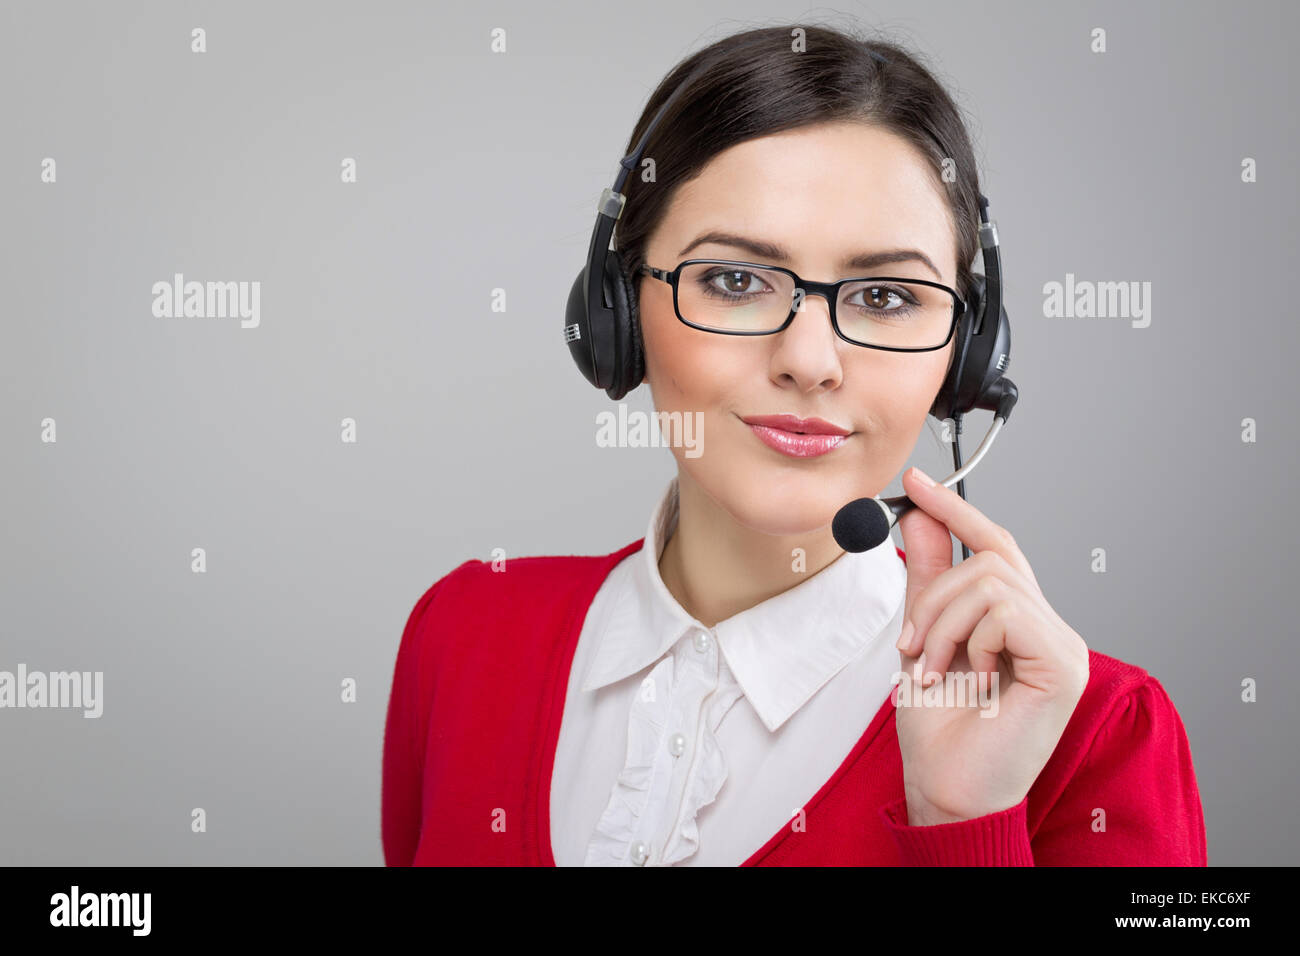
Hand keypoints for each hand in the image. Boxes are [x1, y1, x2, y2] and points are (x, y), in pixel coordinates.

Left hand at [891, 466, 1088, 825]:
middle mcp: (1046, 626)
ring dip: (943, 623)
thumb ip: (928, 579)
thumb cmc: (940, 729)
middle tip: (912, 643)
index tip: (915, 481)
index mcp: (1015, 621)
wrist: (946, 787)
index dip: (957, 509)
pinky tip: (968, 679)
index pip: (995, 545)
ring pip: (991, 581)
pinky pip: (1006, 611)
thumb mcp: (922, 639)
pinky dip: (969, 640)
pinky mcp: (1063, 663)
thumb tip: (917, 518)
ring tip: (936, 669)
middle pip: (990, 558)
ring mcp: (1060, 643)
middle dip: (936, 594)